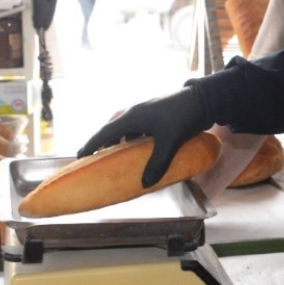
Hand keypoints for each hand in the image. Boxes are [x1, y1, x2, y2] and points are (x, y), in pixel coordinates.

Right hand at [77, 87, 209, 187]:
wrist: (202, 100)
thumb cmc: (183, 117)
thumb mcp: (169, 142)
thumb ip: (157, 163)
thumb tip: (145, 184)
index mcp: (132, 116)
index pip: (105, 133)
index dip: (91, 145)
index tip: (80, 156)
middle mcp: (135, 113)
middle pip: (113, 130)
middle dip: (104, 145)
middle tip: (97, 160)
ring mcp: (146, 113)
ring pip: (127, 130)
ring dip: (121, 143)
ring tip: (117, 159)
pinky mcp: (156, 115)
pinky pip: (139, 129)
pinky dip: (135, 140)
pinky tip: (140, 152)